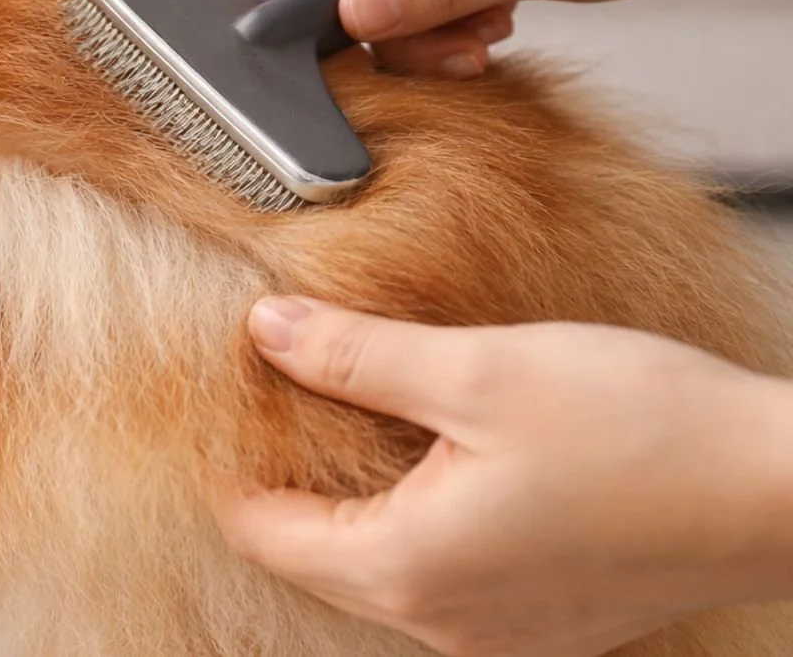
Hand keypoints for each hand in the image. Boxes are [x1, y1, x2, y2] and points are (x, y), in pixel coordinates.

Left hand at [213, 297, 792, 656]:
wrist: (781, 490)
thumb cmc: (649, 432)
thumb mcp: (479, 371)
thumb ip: (356, 355)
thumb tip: (267, 329)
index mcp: (410, 568)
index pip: (264, 529)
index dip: (230, 463)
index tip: (220, 403)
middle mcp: (444, 623)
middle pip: (314, 555)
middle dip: (284, 482)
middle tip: (274, 399)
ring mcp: (496, 634)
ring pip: (376, 570)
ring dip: (350, 504)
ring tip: (346, 423)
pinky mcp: (541, 622)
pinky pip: (439, 580)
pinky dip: (413, 527)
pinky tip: (431, 468)